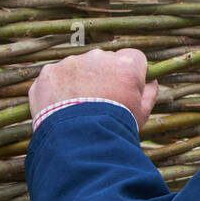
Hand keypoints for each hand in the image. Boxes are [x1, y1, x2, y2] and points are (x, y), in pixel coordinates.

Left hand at [28, 48, 159, 131]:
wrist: (79, 143)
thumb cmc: (116, 128)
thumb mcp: (143, 113)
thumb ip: (149, 92)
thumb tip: (152, 81)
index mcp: (125, 63)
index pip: (133, 57)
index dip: (130, 74)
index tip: (125, 89)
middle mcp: (97, 56)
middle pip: (103, 61)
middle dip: (102, 76)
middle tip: (99, 102)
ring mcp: (70, 63)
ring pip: (78, 68)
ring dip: (79, 82)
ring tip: (77, 109)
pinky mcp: (48, 73)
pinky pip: (55, 78)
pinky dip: (57, 90)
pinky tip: (60, 109)